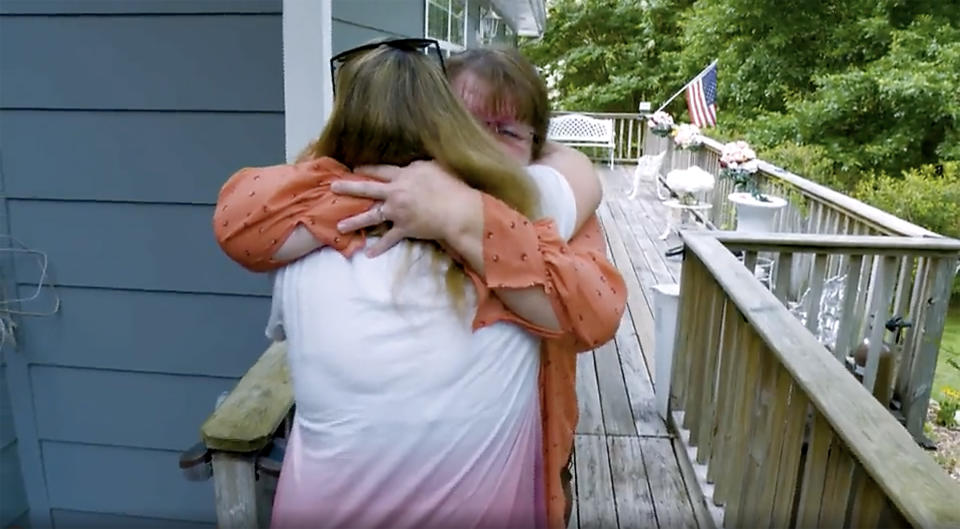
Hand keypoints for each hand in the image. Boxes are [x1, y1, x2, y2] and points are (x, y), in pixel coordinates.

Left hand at [331, 160, 481, 256]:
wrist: (457, 211)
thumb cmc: (451, 187)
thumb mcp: (434, 167)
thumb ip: (419, 166)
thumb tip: (412, 166)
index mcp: (403, 175)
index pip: (381, 170)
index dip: (367, 168)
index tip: (354, 168)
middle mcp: (395, 192)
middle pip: (367, 189)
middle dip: (348, 187)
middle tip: (333, 187)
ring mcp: (397, 212)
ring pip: (371, 216)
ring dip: (354, 221)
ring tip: (339, 226)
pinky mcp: (404, 229)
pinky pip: (389, 239)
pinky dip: (379, 247)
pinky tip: (368, 253)